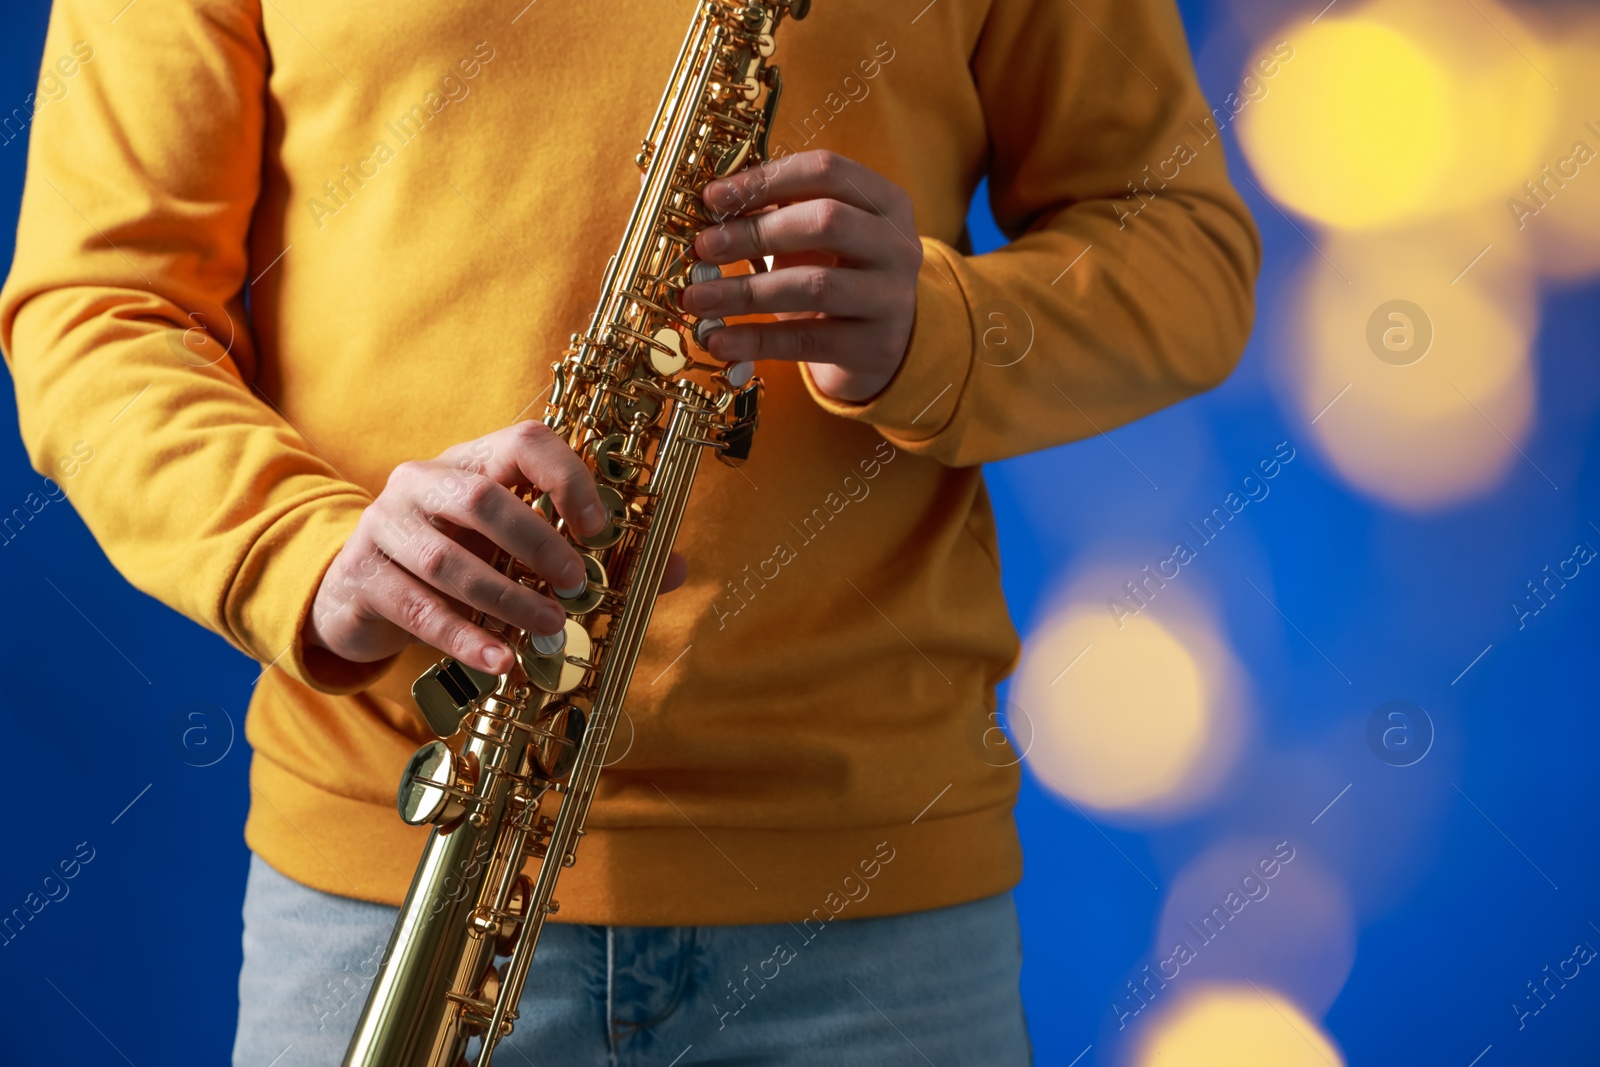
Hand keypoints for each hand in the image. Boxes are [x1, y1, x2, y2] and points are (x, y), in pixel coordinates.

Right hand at [303, 421, 686, 675]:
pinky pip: (416, 608)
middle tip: (575, 585)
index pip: (523, 441)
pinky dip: (463, 637)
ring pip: (444, 559)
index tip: (599, 526)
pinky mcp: (363, 576)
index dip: (567, 477)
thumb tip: (676, 569)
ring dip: (505, 597)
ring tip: (548, 629)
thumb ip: (592, 556)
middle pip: (481, 497)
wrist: (359, 591)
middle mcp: (424, 482)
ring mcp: (385, 526)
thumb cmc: (458, 561)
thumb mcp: (516, 549)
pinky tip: (500, 660)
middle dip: (536, 542)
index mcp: (473, 461)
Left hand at [681, 150, 921, 402]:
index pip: (826, 171)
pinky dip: (757, 340)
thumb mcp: (820, 237)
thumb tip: (710, 209)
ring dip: (747, 291)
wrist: (883, 342)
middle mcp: (898, 244)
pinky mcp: (875, 346)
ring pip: (815, 285)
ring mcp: (891, 297)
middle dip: (756, 233)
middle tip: (704, 247)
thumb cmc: (839, 274)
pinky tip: (719, 341)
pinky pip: (807, 340)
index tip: (713, 198)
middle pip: (826, 222)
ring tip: (698, 298)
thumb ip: (780, 214)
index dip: (765, 179)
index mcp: (884, 201)